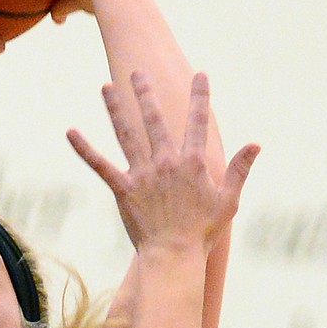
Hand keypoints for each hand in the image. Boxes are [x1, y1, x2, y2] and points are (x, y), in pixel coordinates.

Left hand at [67, 71, 258, 252]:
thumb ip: (240, 170)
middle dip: (146, 93)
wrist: (174, 256)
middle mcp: (166, 162)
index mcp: (192, 162)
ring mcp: (143, 174)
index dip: (200, 97)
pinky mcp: (123, 189)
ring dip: (115, 108)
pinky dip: (85, 148)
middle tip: (137, 72)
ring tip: (106, 86)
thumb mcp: (228, 200)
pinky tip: (70, 132)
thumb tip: (256, 144)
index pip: (197, 121)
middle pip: (154, 119)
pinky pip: (100, 165)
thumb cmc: (202, 231)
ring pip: (126, 133)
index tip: (200, 75)